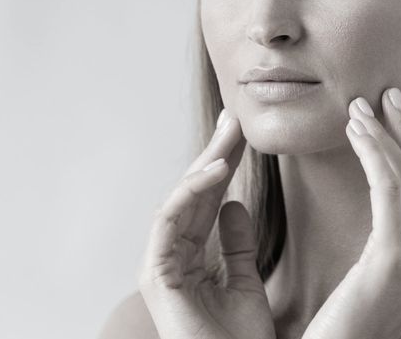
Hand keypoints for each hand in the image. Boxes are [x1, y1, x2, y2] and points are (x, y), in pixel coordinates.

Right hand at [138, 110, 275, 338]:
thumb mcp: (245, 279)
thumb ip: (237, 243)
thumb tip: (235, 204)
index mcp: (190, 255)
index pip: (208, 200)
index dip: (224, 165)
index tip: (242, 134)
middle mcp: (172, 254)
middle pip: (194, 194)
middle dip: (216, 154)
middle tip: (235, 119)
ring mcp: (160, 263)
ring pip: (180, 199)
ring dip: (206, 163)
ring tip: (231, 134)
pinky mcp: (155, 273)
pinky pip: (169, 220)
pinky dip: (191, 191)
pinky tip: (218, 168)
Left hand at [301, 88, 400, 338]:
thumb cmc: (352, 323)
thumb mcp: (383, 278)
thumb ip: (396, 245)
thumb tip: (390, 210)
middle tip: (393, 93)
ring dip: (385, 134)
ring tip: (362, 105)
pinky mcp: (396, 257)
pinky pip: (388, 188)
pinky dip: (374, 153)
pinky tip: (357, 132)